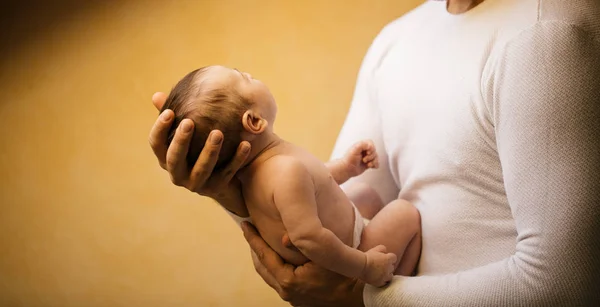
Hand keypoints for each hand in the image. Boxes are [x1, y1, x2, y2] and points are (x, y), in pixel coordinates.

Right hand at [148, 92, 250, 215]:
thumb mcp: (188, 135)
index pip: (156, 144)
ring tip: (218, 133)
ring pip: (202, 168)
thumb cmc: (199, 150)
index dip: (160, 129)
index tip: (169, 112)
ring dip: (210, 151)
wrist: (225, 182)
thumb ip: (176, 118)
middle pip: (174, 159)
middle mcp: (177, 174)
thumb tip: (157, 96)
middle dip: (181, 141)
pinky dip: (237, 158)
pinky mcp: (216, 188)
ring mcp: (196, 184)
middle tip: (188, 122)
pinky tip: (245, 144)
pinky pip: (227, 173)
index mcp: (166, 158)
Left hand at [242, 222, 364, 306]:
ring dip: (265, 257)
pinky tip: (282, 256)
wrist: (362, 298)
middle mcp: (287, 291)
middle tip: (250, 230)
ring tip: (262, 241)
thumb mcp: (326, 257)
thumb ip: (304, 245)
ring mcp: (293, 297)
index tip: (245, 224)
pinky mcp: (301, 299)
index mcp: (288, 281)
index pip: (263, 256)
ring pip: (270, 274)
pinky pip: (281, 280)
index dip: (253, 239)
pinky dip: (276, 266)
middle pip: (262, 266)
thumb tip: (284, 236)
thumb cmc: (345, 276)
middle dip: (255, 248)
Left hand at [342, 140, 378, 177]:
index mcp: (361, 146)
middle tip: (364, 160)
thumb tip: (370, 146)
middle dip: (371, 156)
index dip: (371, 148)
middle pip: (374, 151)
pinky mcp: (368, 163)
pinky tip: (371, 167)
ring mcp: (367, 157)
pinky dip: (375, 165)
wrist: (347, 169)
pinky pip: (376, 163)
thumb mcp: (354, 149)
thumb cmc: (349, 159)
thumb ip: (362, 145)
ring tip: (368, 165)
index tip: (367, 152)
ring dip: (373, 161)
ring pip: (376, 157)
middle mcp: (364, 151)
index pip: (370, 143)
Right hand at [361, 245, 396, 286]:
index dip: (390, 258)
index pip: (394, 258)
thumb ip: (382, 248)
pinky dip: (382, 281)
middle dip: (388, 267)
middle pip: (392, 267)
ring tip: (381, 274)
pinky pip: (384, 283)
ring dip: (387, 275)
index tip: (385, 259)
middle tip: (381, 266)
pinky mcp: (380, 283)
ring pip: (390, 276)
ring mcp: (385, 276)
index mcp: (388, 259)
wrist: (361, 266)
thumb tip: (385, 250)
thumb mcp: (375, 249)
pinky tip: (378, 279)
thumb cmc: (367, 256)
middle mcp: (389, 268)